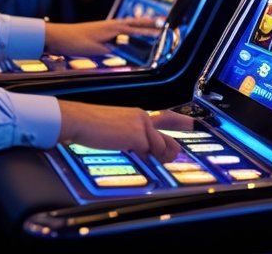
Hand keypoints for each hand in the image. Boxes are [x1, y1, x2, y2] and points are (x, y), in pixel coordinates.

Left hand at [45, 17, 161, 55]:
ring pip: (127, 24)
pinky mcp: (100, 30)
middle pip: (133, 23)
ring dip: (139, 23)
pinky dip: (129, 27)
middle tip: (162, 21)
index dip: (148, 32)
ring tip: (150, 23)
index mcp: (111, 29)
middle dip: (148, 23)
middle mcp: (110, 25)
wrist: (58, 36)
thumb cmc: (75, 42)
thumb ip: (112, 50)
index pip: (135, 30)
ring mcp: (105, 26)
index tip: (161, 32)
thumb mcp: (95, 50)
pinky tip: (128, 31)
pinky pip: (120, 27)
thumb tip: (125, 51)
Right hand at [57, 100, 193, 162]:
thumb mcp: (116, 129)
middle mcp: (142, 117)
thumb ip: (132, 137)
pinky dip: (140, 155)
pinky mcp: (136, 136)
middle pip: (165, 139)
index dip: (181, 122)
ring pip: (157, 147)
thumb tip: (143, 150)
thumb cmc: (92, 125)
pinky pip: (146, 152)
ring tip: (134, 152)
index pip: (165, 118)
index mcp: (138, 114)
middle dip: (167, 152)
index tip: (191, 125)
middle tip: (166, 158)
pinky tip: (126, 149)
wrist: (80, 120)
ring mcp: (141, 126)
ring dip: (149, 155)